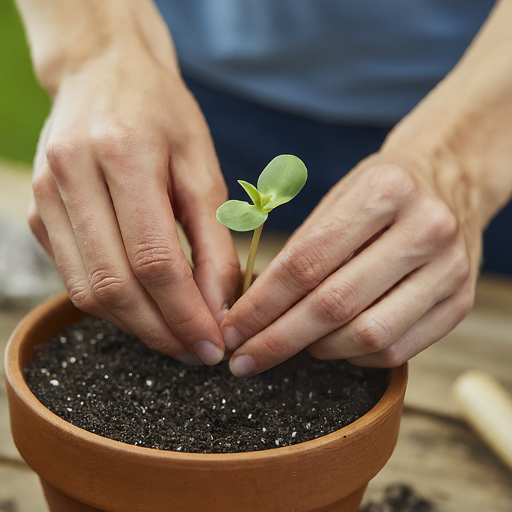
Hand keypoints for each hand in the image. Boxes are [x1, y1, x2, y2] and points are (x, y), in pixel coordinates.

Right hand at [29, 41, 238, 364]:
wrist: (103, 73)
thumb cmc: (162, 116)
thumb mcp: (202, 166)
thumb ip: (213, 238)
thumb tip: (217, 306)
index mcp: (123, 155)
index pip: (155, 262)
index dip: (186, 314)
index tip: (214, 345)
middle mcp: (73, 176)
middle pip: (115, 286)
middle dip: (161, 331)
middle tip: (197, 351)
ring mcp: (46, 198)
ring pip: (87, 292)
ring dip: (136, 326)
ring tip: (176, 336)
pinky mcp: (39, 215)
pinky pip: (74, 279)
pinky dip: (113, 305)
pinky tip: (145, 307)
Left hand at [222, 153, 480, 375]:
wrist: (449, 181)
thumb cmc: (379, 192)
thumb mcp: (335, 199)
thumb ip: (299, 251)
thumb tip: (253, 310)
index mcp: (384, 190)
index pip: (305, 263)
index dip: (260, 305)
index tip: (232, 331)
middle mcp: (425, 228)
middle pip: (334, 305)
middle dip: (278, 340)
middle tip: (245, 359)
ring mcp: (449, 269)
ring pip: (368, 335)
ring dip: (317, 350)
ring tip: (291, 344)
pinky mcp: (461, 301)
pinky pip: (397, 350)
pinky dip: (354, 357)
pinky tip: (333, 345)